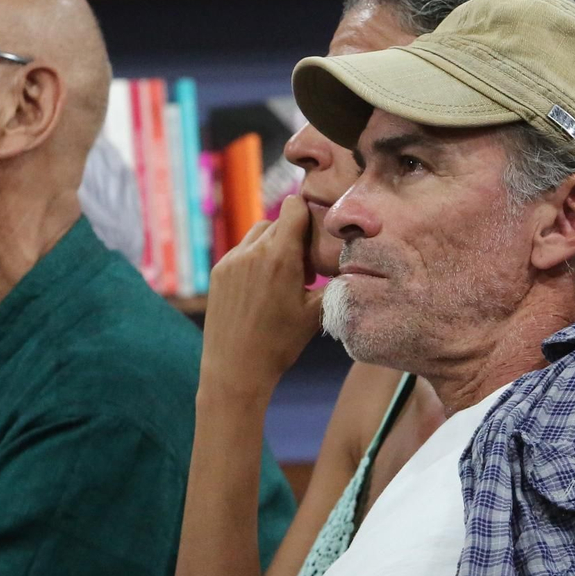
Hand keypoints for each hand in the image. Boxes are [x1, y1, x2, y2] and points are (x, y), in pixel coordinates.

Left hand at [200, 205, 326, 399]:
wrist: (236, 369)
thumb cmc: (280, 344)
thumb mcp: (317, 314)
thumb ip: (337, 283)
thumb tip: (356, 266)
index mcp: (281, 256)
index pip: (294, 207)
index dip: (308, 215)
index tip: (316, 238)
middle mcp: (253, 251)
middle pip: (279, 221)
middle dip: (294, 237)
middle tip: (304, 269)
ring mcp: (231, 260)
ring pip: (258, 233)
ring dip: (273, 245)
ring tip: (282, 277)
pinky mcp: (218, 271)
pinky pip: (241, 251)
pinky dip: (255, 259)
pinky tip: (262, 287)